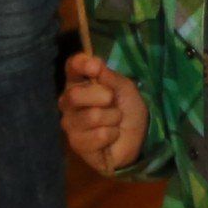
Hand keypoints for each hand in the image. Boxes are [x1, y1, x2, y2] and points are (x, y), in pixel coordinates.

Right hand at [56, 53, 146, 174]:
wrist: (138, 137)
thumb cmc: (128, 109)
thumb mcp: (124, 89)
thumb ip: (109, 77)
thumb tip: (94, 63)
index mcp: (79, 84)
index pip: (72, 68)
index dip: (80, 64)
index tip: (95, 67)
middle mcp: (69, 103)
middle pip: (75, 95)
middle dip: (103, 97)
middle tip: (113, 102)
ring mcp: (70, 125)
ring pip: (92, 116)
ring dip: (113, 118)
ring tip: (114, 122)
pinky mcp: (77, 144)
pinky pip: (100, 135)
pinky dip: (113, 134)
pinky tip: (111, 136)